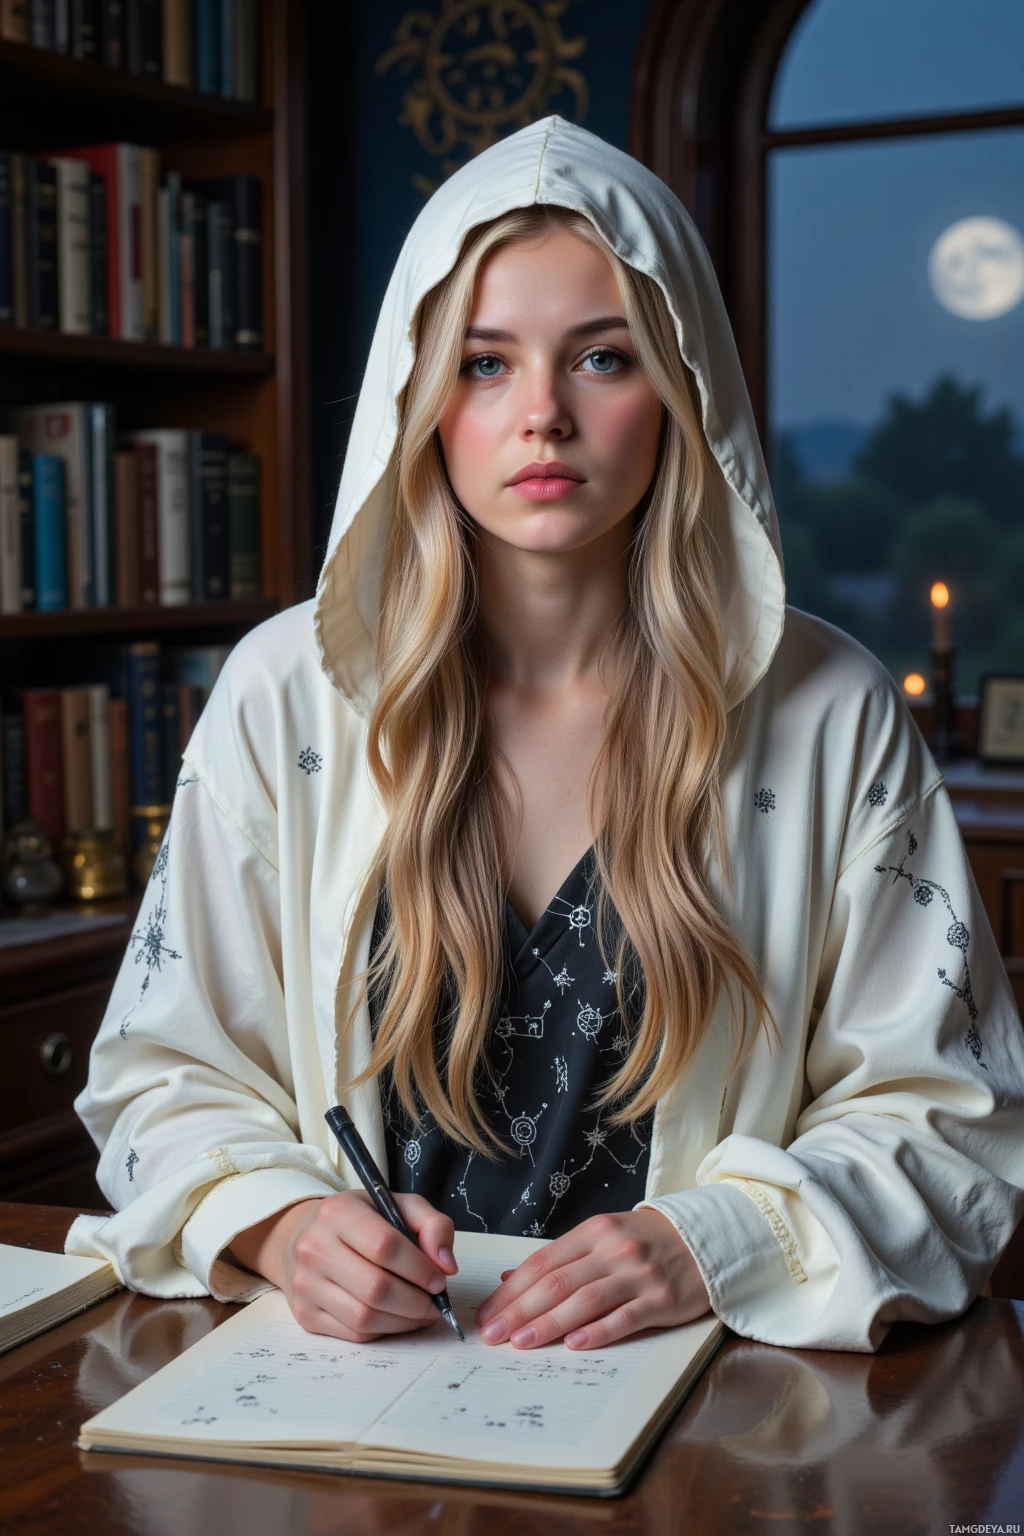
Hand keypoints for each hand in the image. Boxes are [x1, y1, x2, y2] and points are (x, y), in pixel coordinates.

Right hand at [229, 1190, 457, 1342]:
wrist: (303, 1235)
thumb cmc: (360, 1221)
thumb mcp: (398, 1206)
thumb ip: (433, 1225)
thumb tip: (447, 1265)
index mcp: (338, 1213)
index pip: (385, 1246)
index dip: (420, 1269)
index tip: (440, 1280)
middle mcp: (315, 1248)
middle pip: (376, 1288)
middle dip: (416, 1302)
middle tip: (435, 1303)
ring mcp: (306, 1284)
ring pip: (365, 1317)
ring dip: (403, 1321)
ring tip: (420, 1312)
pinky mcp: (305, 1314)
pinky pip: (354, 1333)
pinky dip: (384, 1331)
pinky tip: (396, 1318)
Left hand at [474, 1208, 709, 1350]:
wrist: (705, 1239)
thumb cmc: (646, 1241)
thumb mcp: (602, 1237)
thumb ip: (561, 1259)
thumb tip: (512, 1279)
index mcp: (594, 1232)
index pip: (542, 1262)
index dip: (511, 1290)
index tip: (487, 1313)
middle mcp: (614, 1249)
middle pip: (558, 1282)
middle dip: (519, 1311)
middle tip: (492, 1335)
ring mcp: (639, 1274)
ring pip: (585, 1300)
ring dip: (548, 1324)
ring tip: (521, 1343)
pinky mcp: (662, 1299)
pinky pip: (625, 1317)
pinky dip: (598, 1331)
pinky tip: (574, 1345)